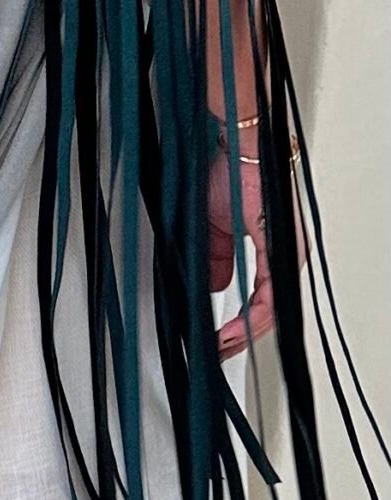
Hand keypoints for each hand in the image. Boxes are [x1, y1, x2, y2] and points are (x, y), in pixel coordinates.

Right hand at [208, 136, 305, 357]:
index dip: (240, 326)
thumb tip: (217, 288)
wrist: (237, 148)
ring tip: (220, 345)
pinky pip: (271, 295)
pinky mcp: (281, 248)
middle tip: (216, 352)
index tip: (216, 340)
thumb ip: (217, 263)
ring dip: (243, 332)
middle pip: (269, 312)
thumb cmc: (230, 176)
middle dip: (239, 338)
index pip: (262, 301)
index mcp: (273, 251)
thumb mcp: (213, 232)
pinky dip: (250, 316)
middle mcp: (285, 254)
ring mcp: (286, 253)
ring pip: (272, 310)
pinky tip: (233, 329)